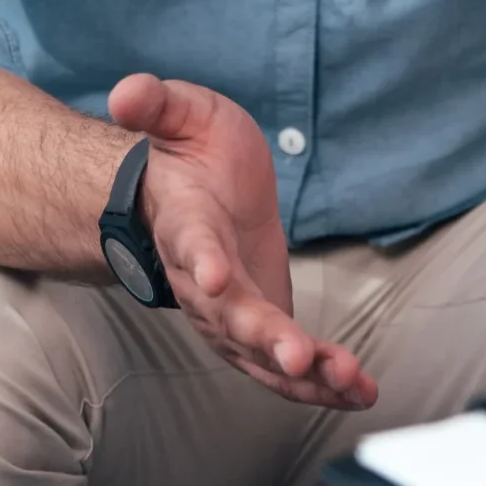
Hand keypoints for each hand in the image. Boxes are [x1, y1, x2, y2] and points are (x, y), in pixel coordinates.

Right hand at [108, 74, 375, 411]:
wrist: (187, 194)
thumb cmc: (185, 153)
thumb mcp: (179, 113)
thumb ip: (155, 103)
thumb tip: (125, 92)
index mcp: (184, 224)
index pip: (190, 245)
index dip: (201, 261)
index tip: (214, 276)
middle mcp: (201, 280)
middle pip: (228, 313)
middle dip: (262, 335)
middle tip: (295, 355)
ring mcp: (228, 310)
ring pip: (259, 350)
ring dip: (301, 370)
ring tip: (349, 381)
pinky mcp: (258, 326)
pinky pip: (285, 364)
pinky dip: (320, 381)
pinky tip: (360, 393)